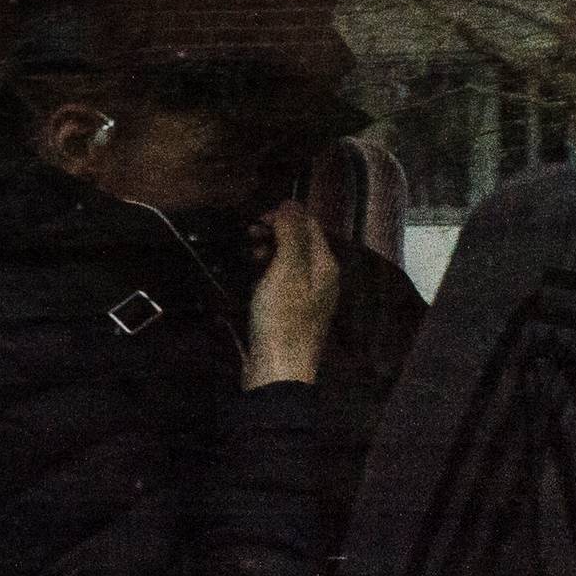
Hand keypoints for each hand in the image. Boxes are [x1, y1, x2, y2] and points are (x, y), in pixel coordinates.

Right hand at [244, 200, 338, 387]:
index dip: (283, 215)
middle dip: (275, 232)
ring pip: (290, 261)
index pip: (309, 224)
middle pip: (300, 242)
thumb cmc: (283, 317)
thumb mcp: (287, 269)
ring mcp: (308, 297)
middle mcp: (323, 278)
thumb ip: (291, 234)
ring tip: (249, 255)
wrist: (277, 372)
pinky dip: (267, 272)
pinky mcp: (292, 312)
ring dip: (269, 251)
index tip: (255, 220)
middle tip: (248, 236)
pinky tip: (252, 278)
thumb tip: (290, 202)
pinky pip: (282, 281)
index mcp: (326, 264)